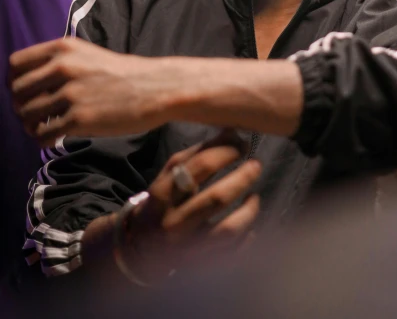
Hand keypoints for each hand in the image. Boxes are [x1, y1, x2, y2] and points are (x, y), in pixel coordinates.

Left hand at [9, 37, 170, 144]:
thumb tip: (27, 83)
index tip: (25, 93)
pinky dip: (43, 139)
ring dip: (30, 125)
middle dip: (21, 106)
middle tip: (34, 114)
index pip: (15, 65)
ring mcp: (71, 93)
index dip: (14, 82)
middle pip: (17, 92)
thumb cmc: (122, 73)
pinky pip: (43, 134)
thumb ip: (58, 62)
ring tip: (43, 128)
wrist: (155, 88)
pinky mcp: (80, 119)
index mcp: (63, 48)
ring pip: (26, 115)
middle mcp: (63, 67)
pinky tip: (54, 138)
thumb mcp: (87, 54)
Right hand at [121, 132, 260, 280]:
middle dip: (242, 177)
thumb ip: (197, 154)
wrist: (139, 249)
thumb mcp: (169, 175)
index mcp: (163, 193)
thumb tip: (232, 131)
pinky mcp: (200, 265)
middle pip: (216, 198)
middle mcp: (174, 221)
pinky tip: (250, 225)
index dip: (226, 151)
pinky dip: (246, 237)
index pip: (200, 167)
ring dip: (249, 210)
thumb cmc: (162, 203)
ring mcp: (187, 247)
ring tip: (255, 196)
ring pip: (227, 230)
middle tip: (256, 165)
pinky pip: (232, 253)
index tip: (242, 144)